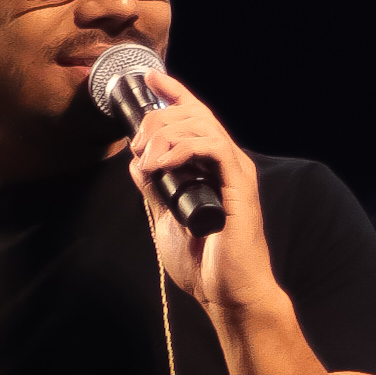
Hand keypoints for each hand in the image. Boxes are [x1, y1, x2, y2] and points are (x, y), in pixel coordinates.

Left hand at [128, 69, 282, 316]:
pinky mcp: (238, 185)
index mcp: (211, 169)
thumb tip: (137, 162)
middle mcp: (225, 164)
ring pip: (202, 125)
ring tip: (146, 159)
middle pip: (194, 114)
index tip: (151, 80)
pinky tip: (163, 164)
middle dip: (159, 118)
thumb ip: (153, 190)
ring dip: (166, 134)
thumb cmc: (204, 264)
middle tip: (137, 144)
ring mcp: (233, 172)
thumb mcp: (164, 220)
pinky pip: (213, 146)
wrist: (226, 294)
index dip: (174, 93)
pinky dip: (183, 148)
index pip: (195, 119)